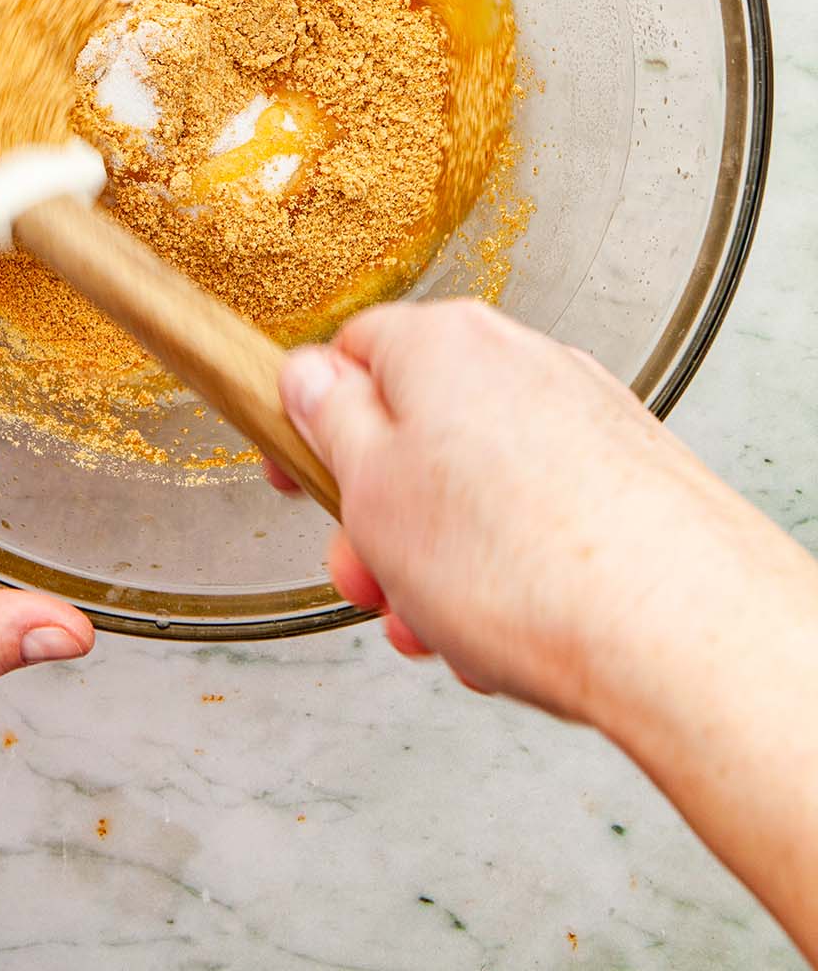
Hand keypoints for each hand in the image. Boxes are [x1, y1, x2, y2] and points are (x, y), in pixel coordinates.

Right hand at [270, 299, 735, 716]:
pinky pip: (536, 513)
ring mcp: (579, 415)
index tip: (299, 471)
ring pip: (474, 483)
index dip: (311, 419)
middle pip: (414, 428)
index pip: (350, 353)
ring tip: (444, 628)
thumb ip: (328, 422)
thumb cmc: (524, 562)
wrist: (677, 628)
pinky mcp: (626, 472)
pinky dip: (507, 567)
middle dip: (380, 517)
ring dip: (440, 560)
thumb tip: (309, 381)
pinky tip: (503, 632)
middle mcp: (518, 361)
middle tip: (371, 578)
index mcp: (443, 344)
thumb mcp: (370, 491)